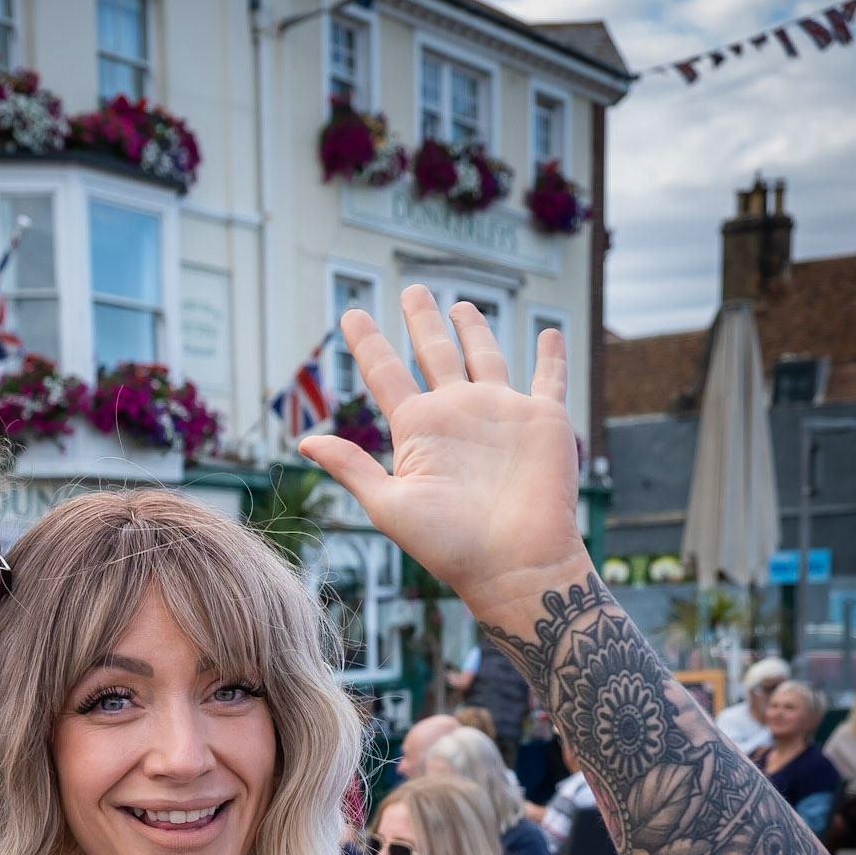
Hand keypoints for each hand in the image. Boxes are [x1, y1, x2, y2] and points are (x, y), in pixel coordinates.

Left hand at [300, 286, 589, 625]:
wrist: (513, 564)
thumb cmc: (450, 545)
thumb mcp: (388, 505)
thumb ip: (352, 467)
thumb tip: (303, 441)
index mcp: (418, 430)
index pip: (386, 375)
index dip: (368, 344)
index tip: (349, 316)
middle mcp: (456, 415)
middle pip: (434, 353)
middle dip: (422, 321)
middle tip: (411, 290)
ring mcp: (500, 414)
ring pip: (484, 357)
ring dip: (474, 330)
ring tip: (460, 305)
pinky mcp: (542, 420)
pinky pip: (550, 379)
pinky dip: (552, 356)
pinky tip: (550, 333)